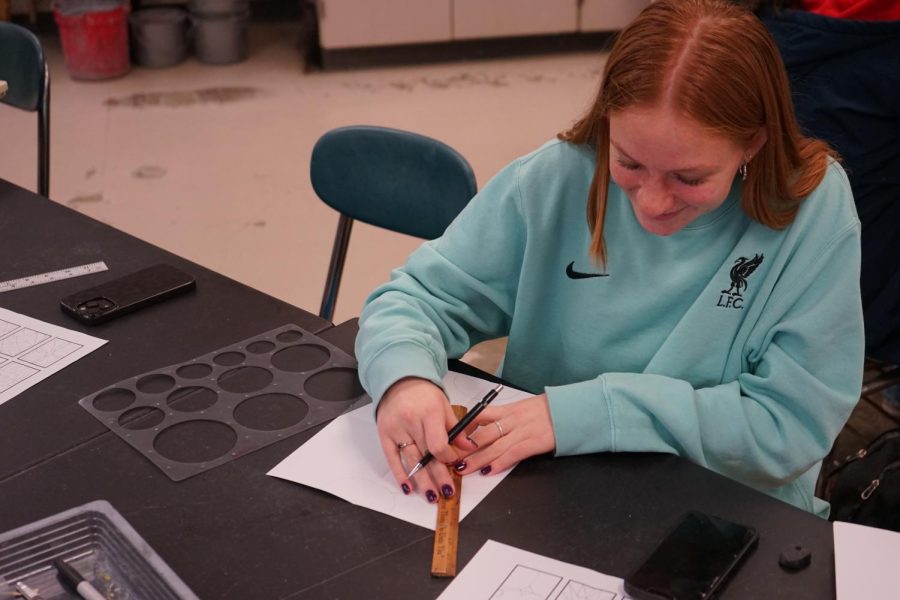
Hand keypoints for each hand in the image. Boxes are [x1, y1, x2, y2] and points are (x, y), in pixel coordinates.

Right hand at [376, 377, 476, 502]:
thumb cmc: (424, 394)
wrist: (399, 381)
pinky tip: (408, 488)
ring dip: (422, 481)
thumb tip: (470, 447)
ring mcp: (396, 430)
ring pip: (411, 460)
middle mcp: (410, 422)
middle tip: (447, 492)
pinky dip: (400, 474)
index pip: (438, 444)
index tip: (454, 464)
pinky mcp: (384, 435)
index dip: (448, 458)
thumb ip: (457, 428)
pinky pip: (392, 458)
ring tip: (432, 496)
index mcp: (428, 413)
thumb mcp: (444, 406)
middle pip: (426, 456)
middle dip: (438, 476)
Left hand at [454, 393, 555, 476]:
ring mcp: (522, 431)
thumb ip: (507, 417)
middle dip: (464, 449)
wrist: (569, 409)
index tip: (451, 439)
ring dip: (476, 459)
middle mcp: (511, 420)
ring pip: (493, 446)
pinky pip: (512, 454)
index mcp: (508, 410)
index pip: (479, 416)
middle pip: (482, 435)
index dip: (463, 429)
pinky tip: (488, 470)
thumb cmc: (548, 410)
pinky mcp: (533, 442)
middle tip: (450, 459)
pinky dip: (499, 463)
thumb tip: (490, 427)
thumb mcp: (524, 407)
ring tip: (463, 469)